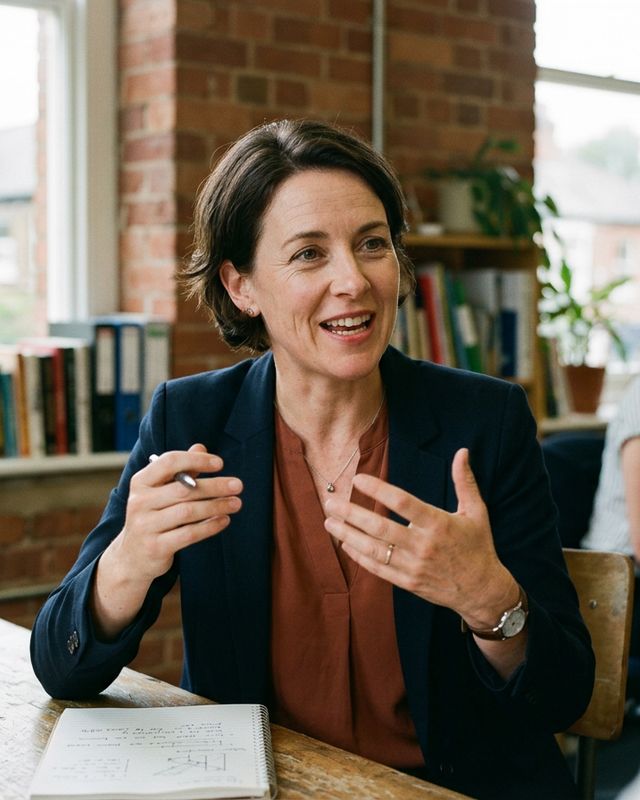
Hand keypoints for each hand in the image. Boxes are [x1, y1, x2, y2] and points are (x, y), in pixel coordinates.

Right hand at [115, 444, 242, 584]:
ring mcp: (145, 526)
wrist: (132, 557)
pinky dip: (210, 527)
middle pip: (183, 489)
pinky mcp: (156, 547)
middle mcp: (139, 502)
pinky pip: (189, 534)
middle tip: (238, 485)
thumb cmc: (152, 516)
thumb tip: (200, 447)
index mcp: (141, 482)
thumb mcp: (160, 491)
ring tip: (236, 503)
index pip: (169, 462)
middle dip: (214, 486)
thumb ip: (180, 470)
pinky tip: (224, 520)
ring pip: (188, 511)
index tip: (219, 463)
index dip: (196, 460)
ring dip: (216, 506)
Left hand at [324, 448, 517, 625]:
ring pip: (373, 549)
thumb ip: (465, 481)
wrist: (482, 591)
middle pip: (379, 527)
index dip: (378, 490)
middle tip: (330, 501)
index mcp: (438, 523)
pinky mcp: (407, 582)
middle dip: (351, 513)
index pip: (402, 502)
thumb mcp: (476, 512)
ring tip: (328, 522)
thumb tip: (462, 451)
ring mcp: (413, 566)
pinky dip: (358, 556)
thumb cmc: (478, 546)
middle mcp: (423, 545)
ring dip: (347, 535)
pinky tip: (344, 544)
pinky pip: (377, 568)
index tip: (358, 479)